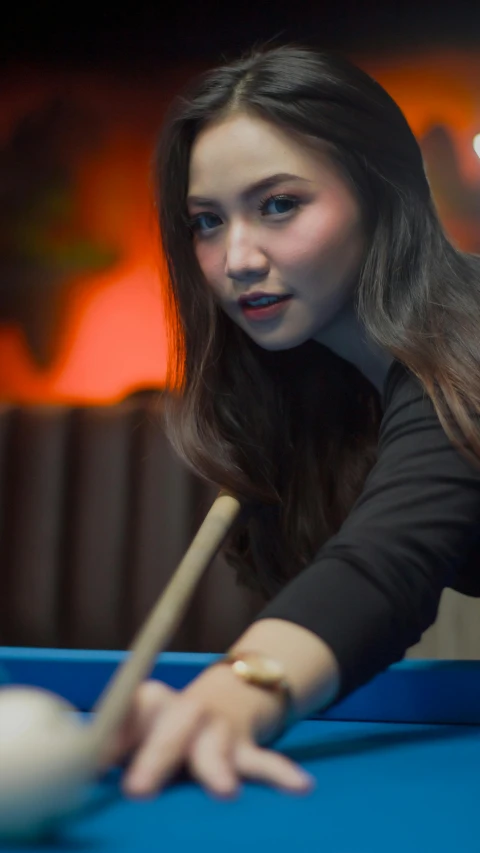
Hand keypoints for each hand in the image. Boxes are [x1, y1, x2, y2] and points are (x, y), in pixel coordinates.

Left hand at [105, 668, 314, 799]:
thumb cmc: (175, 723)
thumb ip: (116, 743)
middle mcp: (186, 711)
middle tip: (139, 788)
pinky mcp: (248, 747)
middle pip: (171, 730)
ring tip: (224, 791)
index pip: (131, 710)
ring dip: (217, 768)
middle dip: (156, 759)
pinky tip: (300, 786)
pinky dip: (281, 774)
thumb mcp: (145, 724)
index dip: (113, 735)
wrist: (236, 689)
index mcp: (155, 704)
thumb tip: (86, 768)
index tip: (96, 762)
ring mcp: (220, 729)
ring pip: (216, 749)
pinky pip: (266, 761)